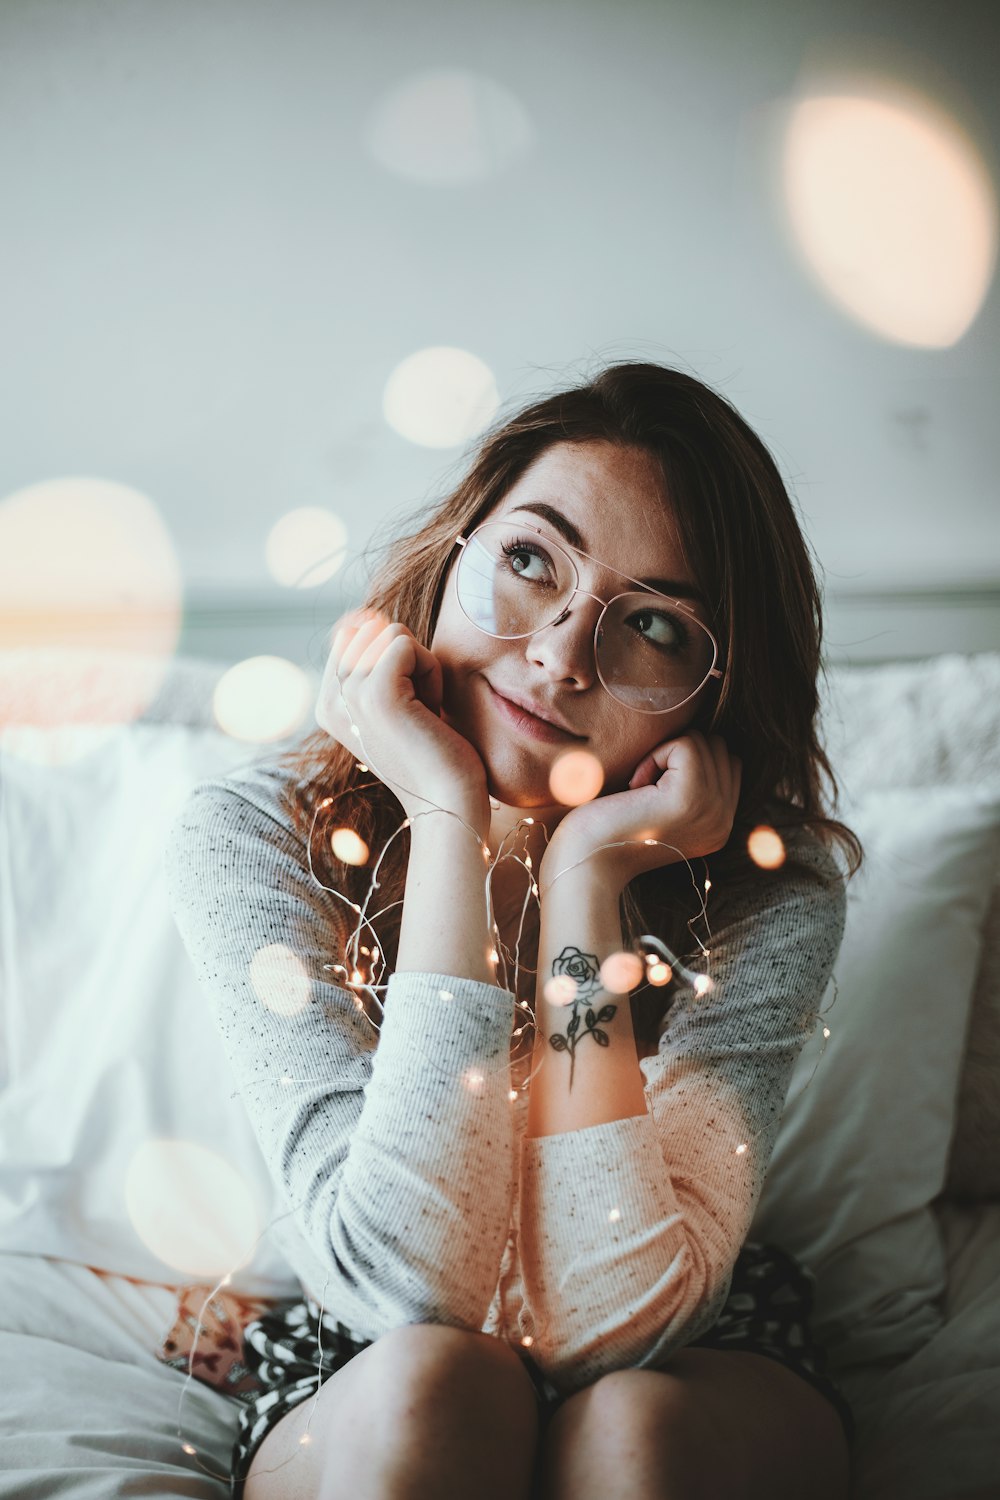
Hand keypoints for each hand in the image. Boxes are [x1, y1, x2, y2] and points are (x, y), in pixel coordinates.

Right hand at [315, 608, 490, 834]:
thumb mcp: (396, 702)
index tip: (408, 706)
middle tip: (420, 710)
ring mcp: (348, 695)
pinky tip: (431, 712)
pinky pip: (407, 644)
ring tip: (425, 712)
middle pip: (374, 629)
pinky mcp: (375, 691)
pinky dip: (431, 672)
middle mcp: (329, 700)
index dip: (395, 660)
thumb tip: (364, 614)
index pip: (356, 634)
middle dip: (410, 661)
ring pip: (391, 633)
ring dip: (423, 667)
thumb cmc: (435, 753)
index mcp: (328, 703)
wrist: (449, 803)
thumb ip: (375, 662)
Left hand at [538, 732, 741, 893]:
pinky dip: (655, 755)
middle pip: (717, 748)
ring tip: (639, 791)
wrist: (586, 864)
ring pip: (703, 742)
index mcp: (720, 825)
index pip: (727, 763)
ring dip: (663, 755)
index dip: (686, 762)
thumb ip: (691, 784)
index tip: (651, 790)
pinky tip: (635, 788)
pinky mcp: (692, 797)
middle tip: (643, 790)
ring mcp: (713, 810)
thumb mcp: (662, 809)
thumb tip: (699, 740)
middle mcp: (724, 821)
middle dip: (676, 755)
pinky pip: (686, 744)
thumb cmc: (609, 830)